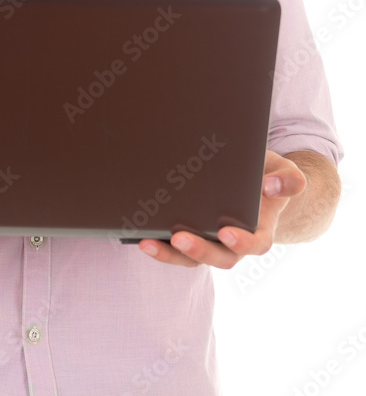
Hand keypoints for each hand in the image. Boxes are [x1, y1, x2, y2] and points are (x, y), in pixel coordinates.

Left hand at [138, 150, 306, 268]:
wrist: (258, 183)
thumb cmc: (269, 176)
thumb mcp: (283, 171)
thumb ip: (288, 178)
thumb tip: (274, 186)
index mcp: (261, 230)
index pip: (255, 244)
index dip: (242, 242)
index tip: (227, 233)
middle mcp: (235, 243)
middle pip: (220, 257)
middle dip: (199, 250)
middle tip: (179, 238)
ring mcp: (212, 243)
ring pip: (193, 258)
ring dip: (171, 254)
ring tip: (148, 242)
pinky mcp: (192, 237)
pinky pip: (176, 248)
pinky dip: (160, 244)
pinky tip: (140, 235)